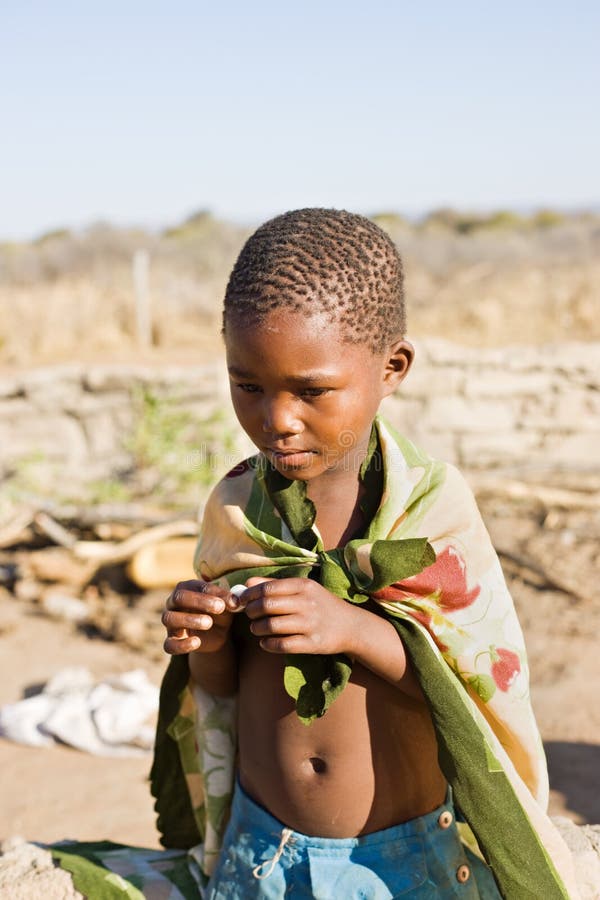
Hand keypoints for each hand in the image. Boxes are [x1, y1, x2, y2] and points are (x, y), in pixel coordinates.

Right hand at [162, 579, 238, 654]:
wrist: (216, 634)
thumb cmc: (219, 612)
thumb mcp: (226, 606)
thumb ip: (229, 602)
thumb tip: (235, 601)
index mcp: (186, 588)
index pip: (194, 586)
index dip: (210, 591)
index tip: (227, 600)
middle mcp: (173, 602)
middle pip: (178, 597)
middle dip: (199, 601)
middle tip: (219, 607)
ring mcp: (170, 622)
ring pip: (169, 618)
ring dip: (189, 620)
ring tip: (209, 623)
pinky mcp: (170, 641)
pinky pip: (169, 644)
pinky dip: (181, 645)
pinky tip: (196, 642)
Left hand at [239, 577, 359, 655]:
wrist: (351, 626)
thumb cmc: (321, 604)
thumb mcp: (303, 589)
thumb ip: (275, 584)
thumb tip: (247, 583)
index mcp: (304, 586)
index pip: (268, 588)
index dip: (249, 595)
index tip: (241, 600)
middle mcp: (307, 603)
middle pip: (267, 606)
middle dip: (251, 611)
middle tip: (248, 615)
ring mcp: (310, 624)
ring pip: (272, 626)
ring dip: (257, 628)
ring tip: (255, 628)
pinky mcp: (313, 644)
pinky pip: (283, 645)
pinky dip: (268, 645)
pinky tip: (265, 643)